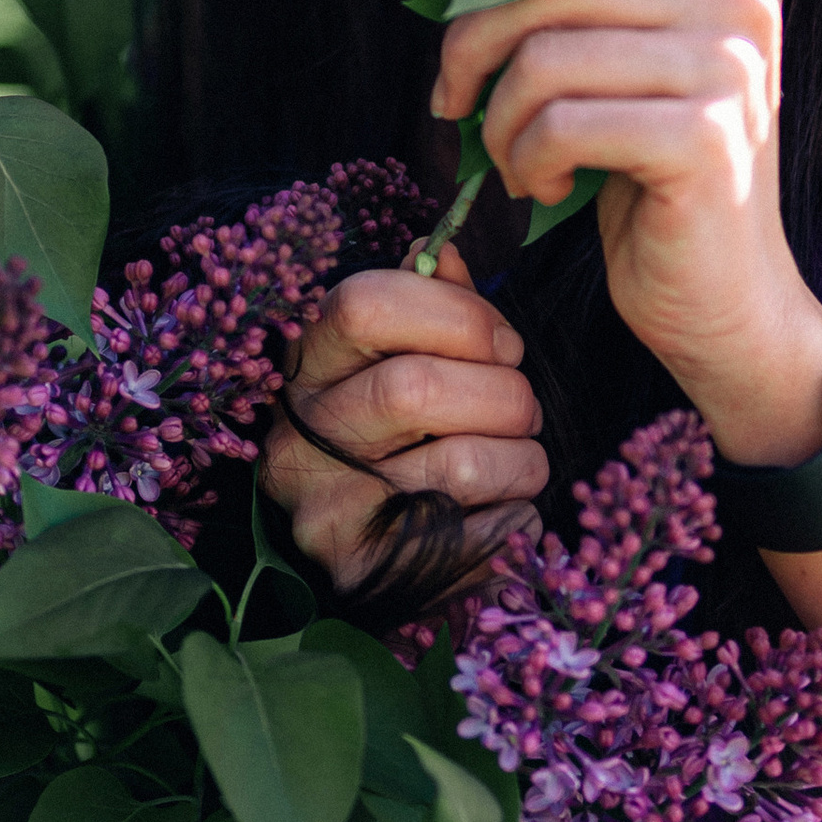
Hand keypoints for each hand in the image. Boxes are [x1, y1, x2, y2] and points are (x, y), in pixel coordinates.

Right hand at [260, 251, 546, 591]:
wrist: (366, 547)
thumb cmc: (395, 433)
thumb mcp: (396, 357)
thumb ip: (424, 302)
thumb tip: (441, 250)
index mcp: (307, 365)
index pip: (365, 304)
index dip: (457, 314)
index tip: (501, 343)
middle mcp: (299, 434)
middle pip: (416, 388)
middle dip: (504, 394)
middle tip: (522, 408)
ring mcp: (325, 507)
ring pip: (462, 464)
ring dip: (522, 460)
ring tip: (517, 462)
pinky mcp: (367, 570)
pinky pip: (481, 534)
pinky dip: (516, 517)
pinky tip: (500, 512)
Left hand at [420, 0, 821, 463]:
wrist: (724, 296)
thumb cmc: (649, 170)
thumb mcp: (617, 53)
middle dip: (471, 32)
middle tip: (451, 95)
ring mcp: (730, 63)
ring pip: (544, 49)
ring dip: (496, 114)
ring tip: (509, 155)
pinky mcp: (705, 136)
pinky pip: (559, 121)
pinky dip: (526, 161)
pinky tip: (547, 186)